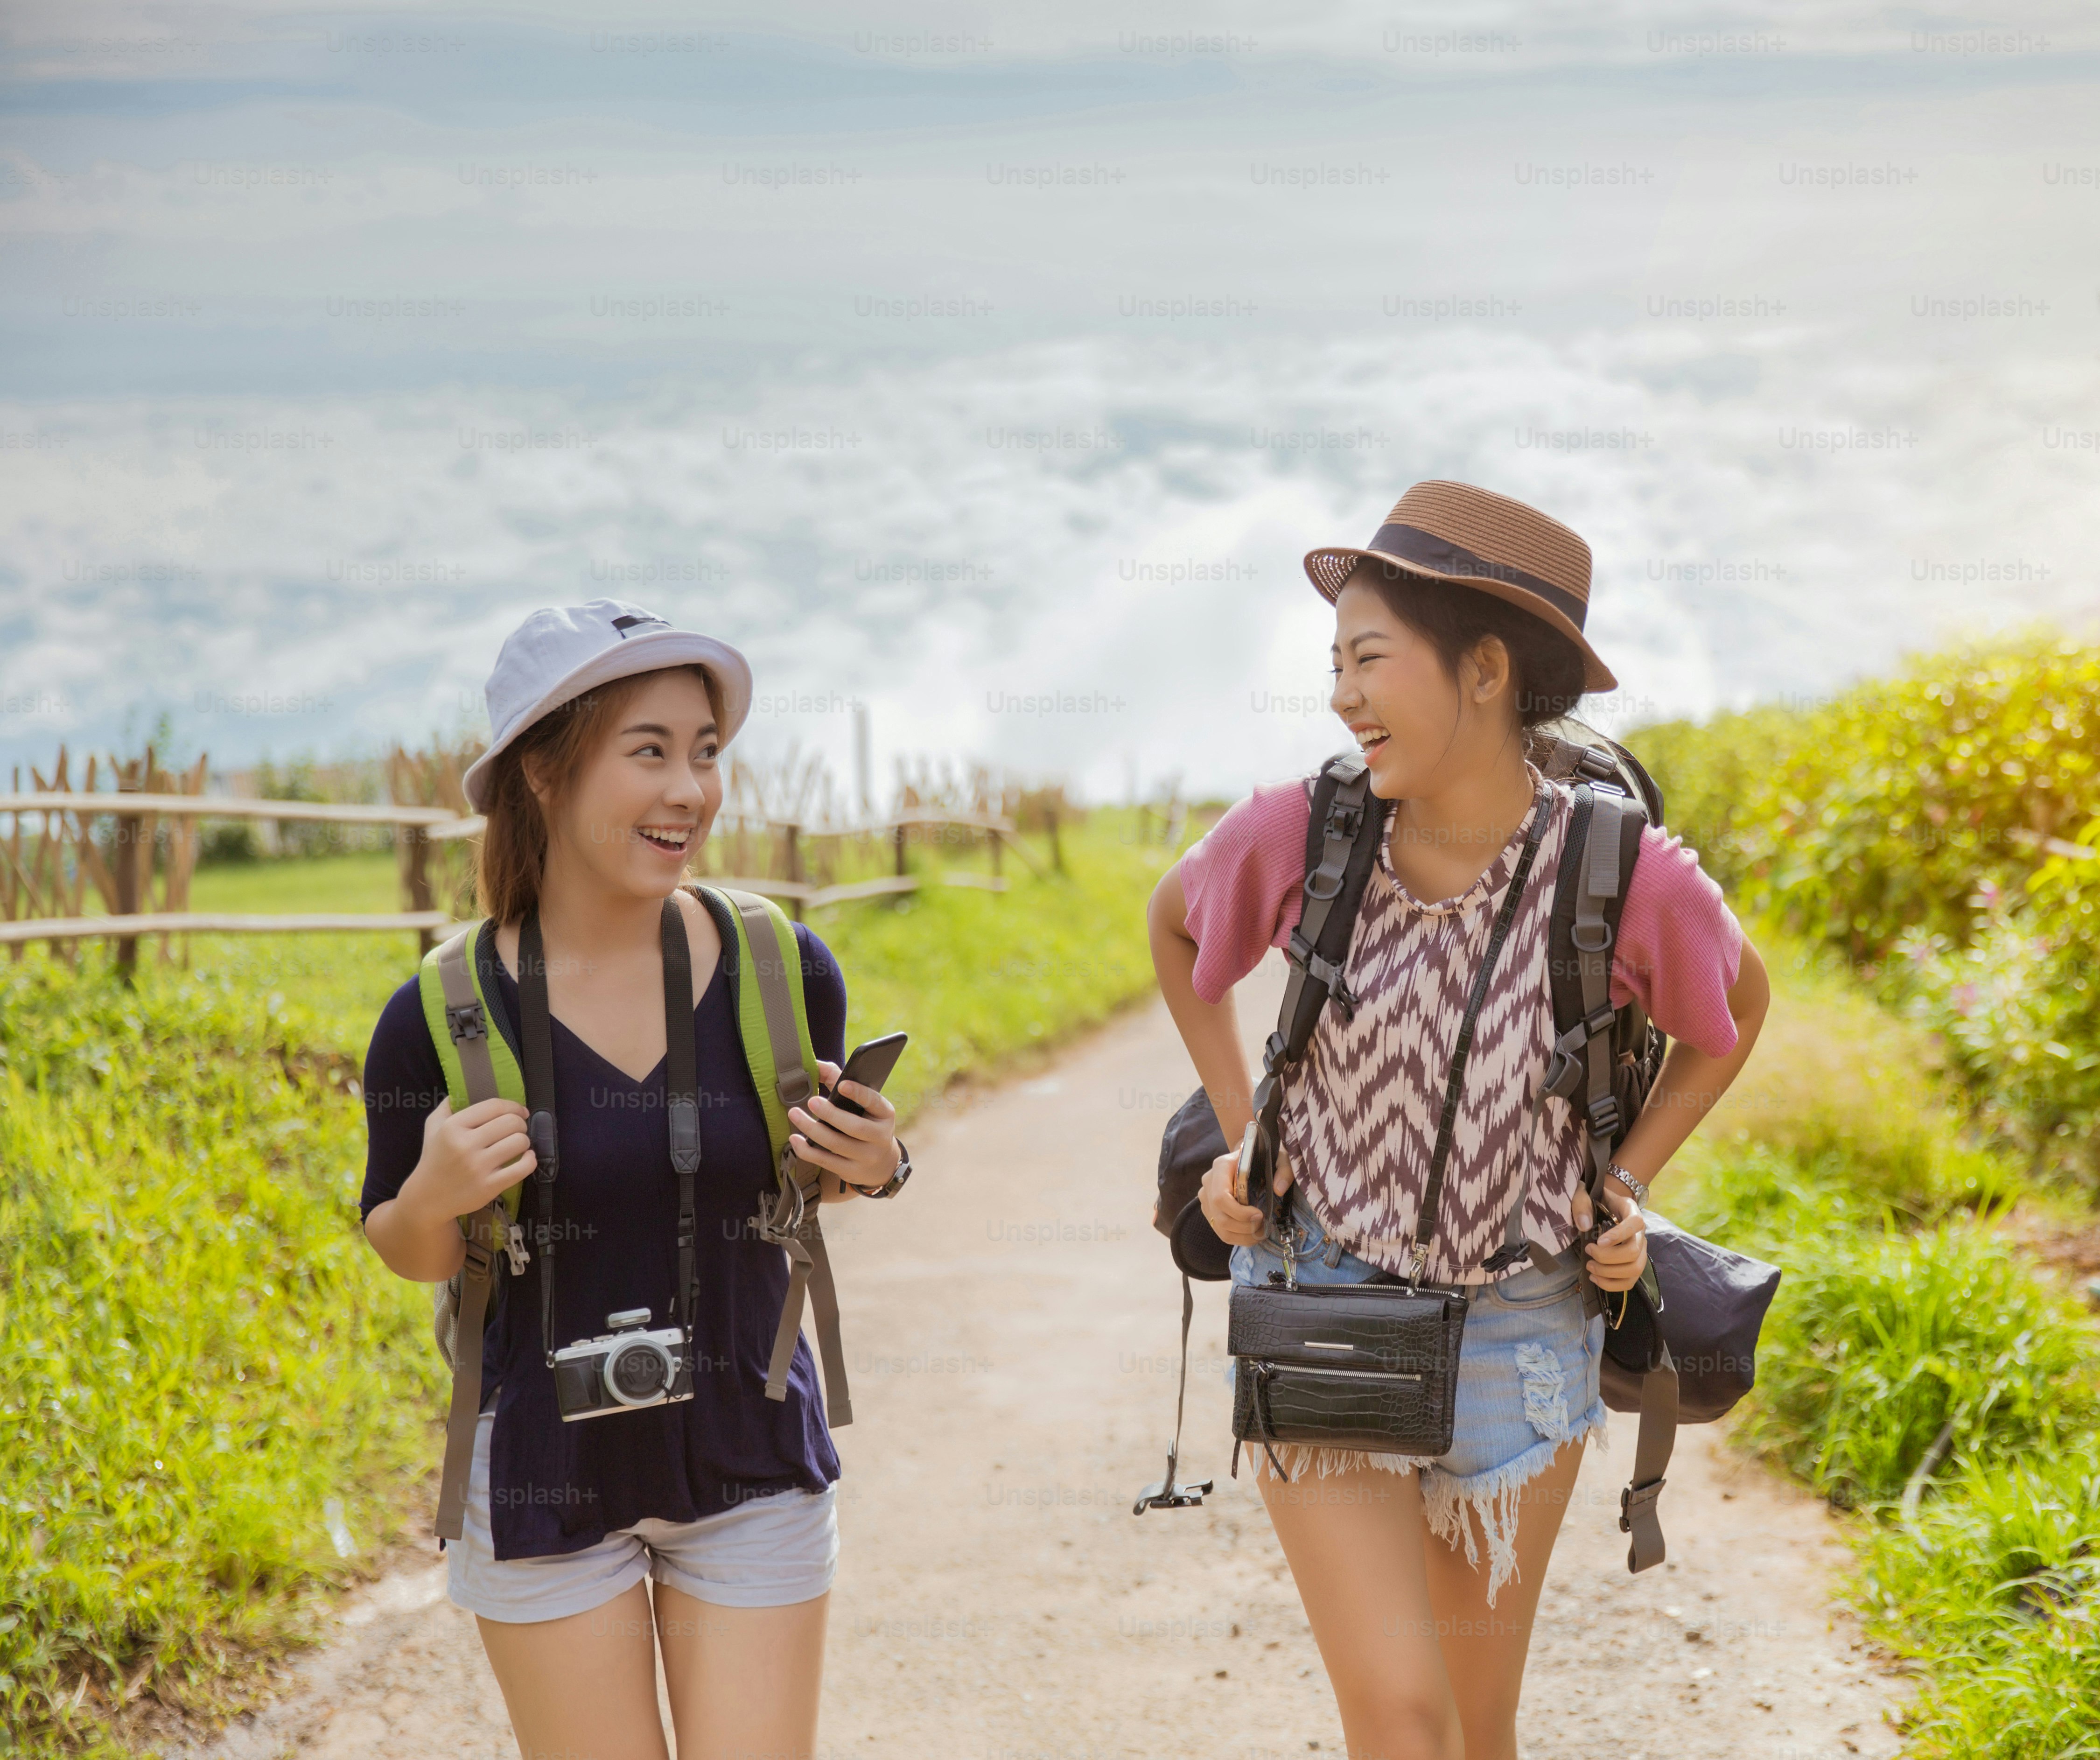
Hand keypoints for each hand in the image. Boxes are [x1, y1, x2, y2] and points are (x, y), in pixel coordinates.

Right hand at [399, 1096, 534, 1225]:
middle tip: (517, 1130)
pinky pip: (523, 1168)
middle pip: (511, 1123)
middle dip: (520, 1124)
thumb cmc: (434, 1158)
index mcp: (453, 1127)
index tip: (520, 1111)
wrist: (427, 1198)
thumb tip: (465, 1088)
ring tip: (517, 1145)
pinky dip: (530, 1160)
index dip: (513, 1106)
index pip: (494, 1106)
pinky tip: (526, 1158)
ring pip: (519, 1142)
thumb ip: (447, 1105)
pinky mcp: (489, 1186)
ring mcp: (478, 1167)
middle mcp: (465, 1145)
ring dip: (524, 1141)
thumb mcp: (433, 1127)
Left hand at [790, 1058, 899, 1195]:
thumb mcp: (863, 1103)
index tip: (842, 1085)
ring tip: (794, 1114)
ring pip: (836, 1144)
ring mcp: (866, 1157)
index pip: (874, 1101)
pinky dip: (807, 1150)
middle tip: (811, 1101)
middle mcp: (880, 1137)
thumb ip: (839, 1080)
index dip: (859, 1094)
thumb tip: (815, 1064)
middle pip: (854, 1127)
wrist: (881, 1162)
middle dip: (830, 1114)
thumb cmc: (865, 1122)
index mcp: (885, 1114)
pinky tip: (795, 1140)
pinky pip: (826, 1162)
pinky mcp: (851, 1172)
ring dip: (812, 1130)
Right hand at [1198, 1146, 1289, 1247]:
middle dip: (1245, 1227)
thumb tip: (1279, 1190)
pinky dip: (1238, 1238)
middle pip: (1220, 1216)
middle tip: (1264, 1226)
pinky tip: (1253, 1234)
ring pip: (1220, 1227)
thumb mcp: (1278, 1157)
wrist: (1247, 1157)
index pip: (1221, 1197)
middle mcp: (1209, 1182)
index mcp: (1221, 1166)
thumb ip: (1283, 1170)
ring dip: (1243, 1236)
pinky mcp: (1209, 1209)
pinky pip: (1220, 1231)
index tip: (1260, 1215)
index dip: (1240, 1212)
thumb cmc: (1262, 1157)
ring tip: (1261, 1232)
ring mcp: (1206, 1197)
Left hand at [1575, 1182, 1647, 1293]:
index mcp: (1631, 1211)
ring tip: (1590, 1267)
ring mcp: (1640, 1250)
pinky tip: (1596, 1278)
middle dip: (1607, 1258)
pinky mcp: (1634, 1264)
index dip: (1618, 1235)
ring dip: (1609, 1273)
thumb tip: (1584, 1226)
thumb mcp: (1585, 1193)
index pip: (1635, 1223)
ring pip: (1634, 1269)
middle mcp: (1641, 1232)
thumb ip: (1582, 1203)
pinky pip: (1630, 1281)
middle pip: (1633, 1252)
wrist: (1606, 1205)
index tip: (1598, 1241)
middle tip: (1588, 1252)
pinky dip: (1612, 1284)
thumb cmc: (1595, 1199)